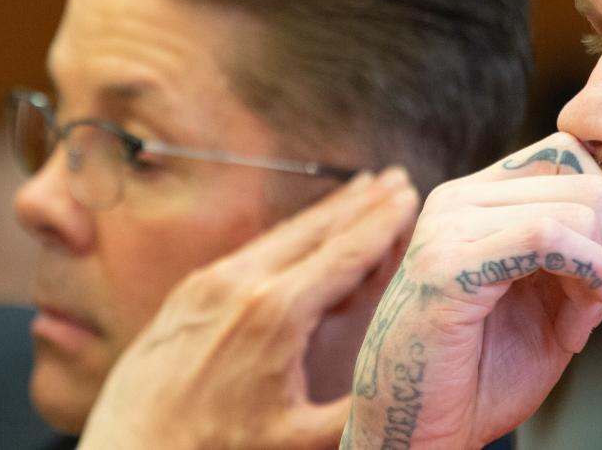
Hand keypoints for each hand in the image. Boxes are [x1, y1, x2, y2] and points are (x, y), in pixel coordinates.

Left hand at [78, 168, 418, 449]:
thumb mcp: (300, 441)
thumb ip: (362, 407)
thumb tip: (415, 388)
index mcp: (276, 313)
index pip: (345, 251)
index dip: (383, 221)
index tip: (411, 193)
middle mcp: (241, 283)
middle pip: (316, 229)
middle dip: (361, 202)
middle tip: (396, 177)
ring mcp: (209, 283)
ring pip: (282, 234)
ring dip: (325, 212)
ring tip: (359, 191)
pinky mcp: (186, 294)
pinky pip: (251, 249)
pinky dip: (289, 233)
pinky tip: (300, 234)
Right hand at [342, 133, 601, 448]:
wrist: (422, 430)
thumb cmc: (480, 376)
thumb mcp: (550, 308)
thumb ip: (582, 261)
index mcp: (478, 199)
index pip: (565, 153)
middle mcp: (459, 199)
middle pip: (576, 171)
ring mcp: (449, 225)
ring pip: (571, 205)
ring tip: (592, 308)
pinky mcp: (448, 263)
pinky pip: (544, 235)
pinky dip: (587, 267)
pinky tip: (590, 303)